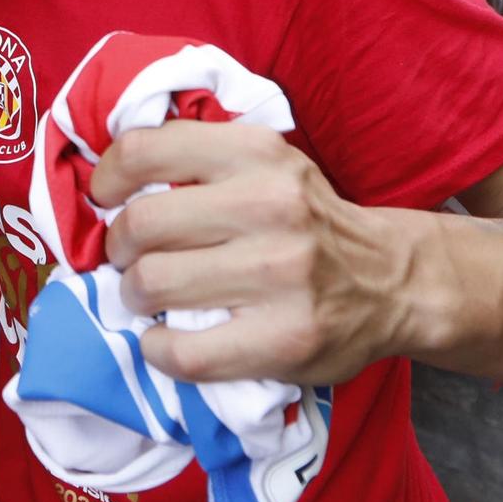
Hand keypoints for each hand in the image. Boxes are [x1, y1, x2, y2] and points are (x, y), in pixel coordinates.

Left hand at [94, 122, 400, 385]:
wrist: (395, 281)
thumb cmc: (307, 220)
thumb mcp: (265, 164)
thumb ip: (199, 161)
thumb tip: (108, 183)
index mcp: (257, 153)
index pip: (145, 150)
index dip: (108, 177)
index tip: (107, 200)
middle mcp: (270, 206)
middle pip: (140, 225)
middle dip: (119, 248)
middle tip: (131, 260)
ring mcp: (281, 275)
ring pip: (153, 284)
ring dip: (135, 297)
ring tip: (150, 298)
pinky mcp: (286, 339)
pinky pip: (183, 352)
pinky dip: (157, 349)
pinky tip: (166, 341)